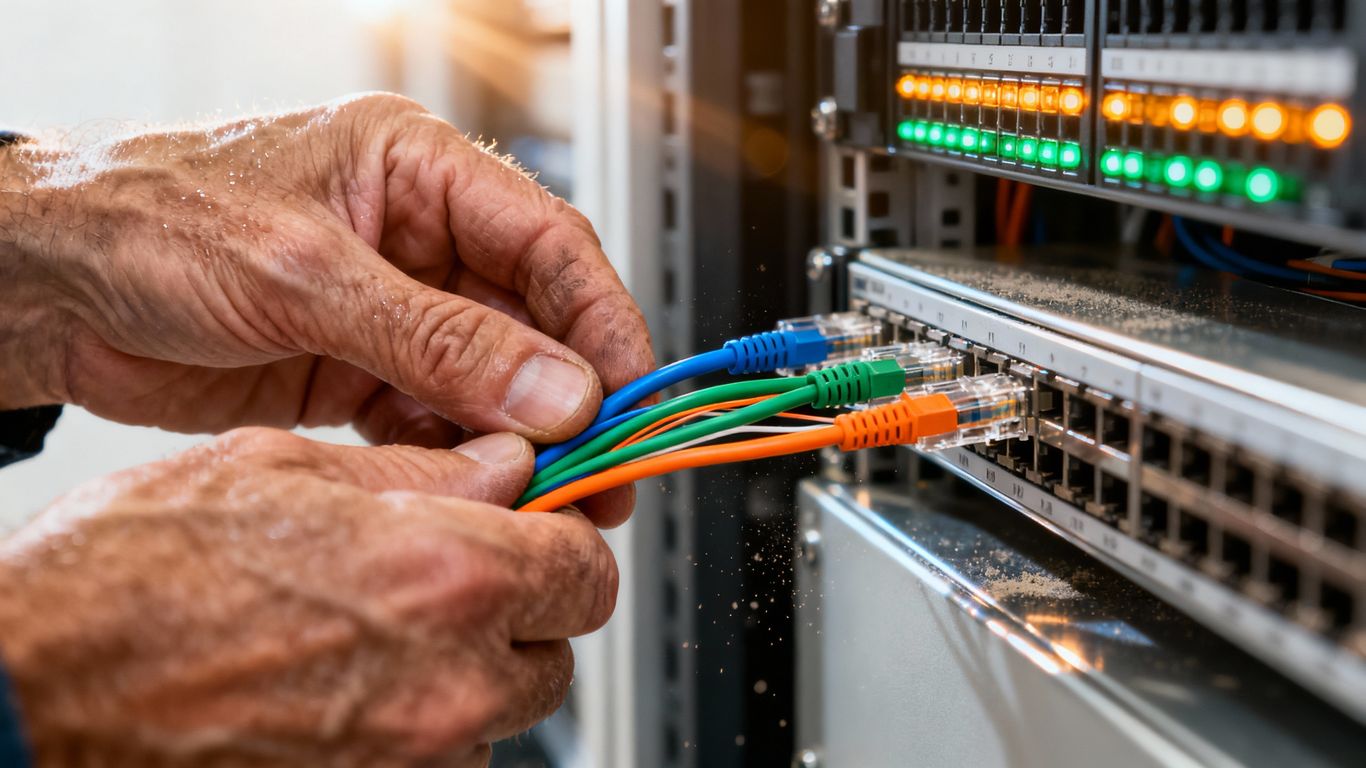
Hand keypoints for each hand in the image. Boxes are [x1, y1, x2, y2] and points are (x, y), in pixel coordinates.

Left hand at [0, 94, 652, 522]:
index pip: (550, 243)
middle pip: (532, 321)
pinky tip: (465, 484)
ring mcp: (389, 309)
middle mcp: (416, 237)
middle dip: (570, 395)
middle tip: (600, 466)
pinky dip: (456, 454)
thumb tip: (556, 388)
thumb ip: (437, 340)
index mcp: (417, 170)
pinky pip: (434, 417)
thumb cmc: (146, 219)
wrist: (40, 284)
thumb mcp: (304, 276)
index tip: (635, 393)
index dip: (605, 320)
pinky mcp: (356, 369)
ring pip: (491, 378)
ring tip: (541, 490)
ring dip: (517, 436)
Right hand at [0, 429, 616, 766]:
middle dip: (520, 610)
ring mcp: (414, 758)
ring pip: (500, 713)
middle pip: (555, 649)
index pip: (586, 566)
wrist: (35, 696)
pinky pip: (441, 760)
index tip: (530, 530)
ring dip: (466, 674)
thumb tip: (501, 465)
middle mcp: (449, 683)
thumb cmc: (125, 582)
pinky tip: (344, 688)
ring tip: (374, 636)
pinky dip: (418, 728)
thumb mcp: (276, 471)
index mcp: (445, 576)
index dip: (559, 540)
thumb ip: (417, 474)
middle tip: (450, 579)